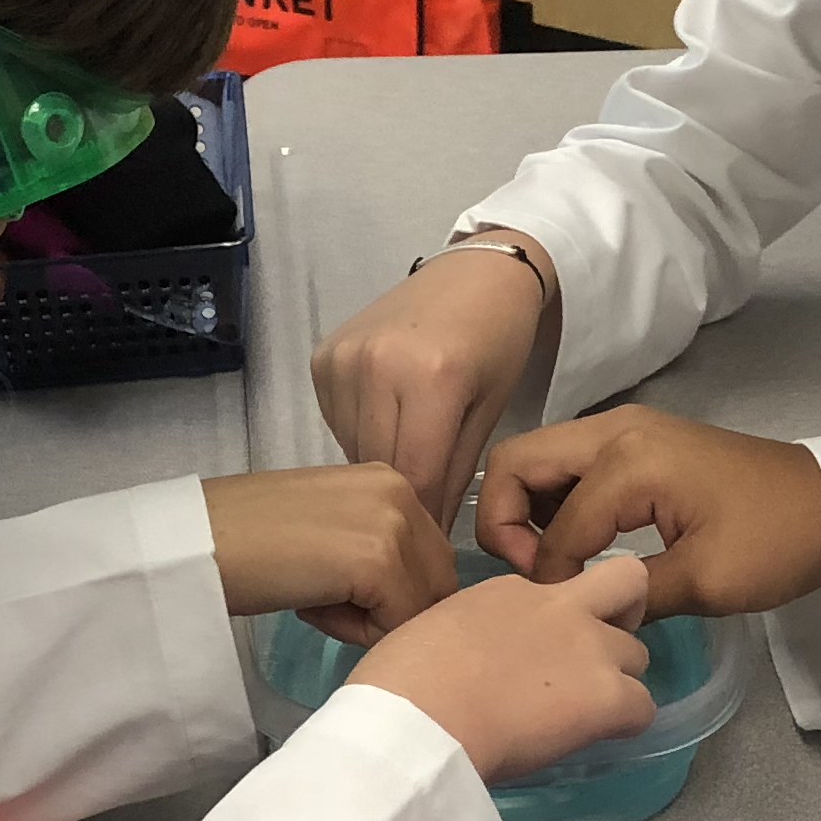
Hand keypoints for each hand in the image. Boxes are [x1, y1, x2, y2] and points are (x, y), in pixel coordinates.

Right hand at [200, 464, 458, 647]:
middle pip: (438, 584)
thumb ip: (378, 544)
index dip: (392, 593)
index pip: (433, 559)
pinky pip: (397, 625)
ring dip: (374, 622)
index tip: (332, 583)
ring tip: (315, 598)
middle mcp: (402, 491)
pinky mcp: (378, 561)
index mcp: (392, 479)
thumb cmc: (248, 543)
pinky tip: (309, 605)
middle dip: (391, 609)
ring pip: (422, 609)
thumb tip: (415, 595)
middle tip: (324, 597)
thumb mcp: (331, 526)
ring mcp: (393, 523)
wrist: (196, 542)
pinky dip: (356, 633)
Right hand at [312, 237, 556, 524]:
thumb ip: (456, 474)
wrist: (475, 273)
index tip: (433, 548)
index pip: (416, 475)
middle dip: (401, 499)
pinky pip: (337, 420)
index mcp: (431, 378)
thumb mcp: (489, 410)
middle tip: (419, 520)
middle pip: (378, 465)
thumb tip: (431, 535)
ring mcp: (343, 358)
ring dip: (377, 468)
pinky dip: (360, 435)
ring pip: (352, 448)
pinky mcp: (322, 356)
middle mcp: (376, 365)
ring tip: (405, 468)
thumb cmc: (498, 340)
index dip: (426, 517)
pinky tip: (386, 426)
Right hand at [352, 552, 657, 780]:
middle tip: (593, 661)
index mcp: (510, 589)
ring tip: (578, 716)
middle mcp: (559, 606)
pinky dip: (625, 724)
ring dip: (617, 682)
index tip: (532, 657)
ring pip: (639, 655)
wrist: (415, 718)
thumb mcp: (435, 632)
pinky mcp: (607, 696)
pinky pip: (644, 707)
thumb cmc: (399, 684)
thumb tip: (477, 665)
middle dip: (621, 618)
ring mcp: (589, 648)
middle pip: (627, 588)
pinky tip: (590, 739)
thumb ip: (473, 636)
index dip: (555, 624)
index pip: (557, 593)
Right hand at [477, 407, 820, 620]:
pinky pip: (570, 464)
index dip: (548, 578)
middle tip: (534, 577)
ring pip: (539, 460)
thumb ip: (628, 595)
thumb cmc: (775, 541)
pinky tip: (580, 546)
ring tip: (554, 567)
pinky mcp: (638, 442)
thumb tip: (579, 615)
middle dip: (505, 521)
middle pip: (516, 462)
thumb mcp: (703, 582)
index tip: (569, 615)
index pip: (553, 526)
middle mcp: (615, 430)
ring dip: (528, 509)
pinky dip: (556, 501)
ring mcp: (625, 430)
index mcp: (628, 460)